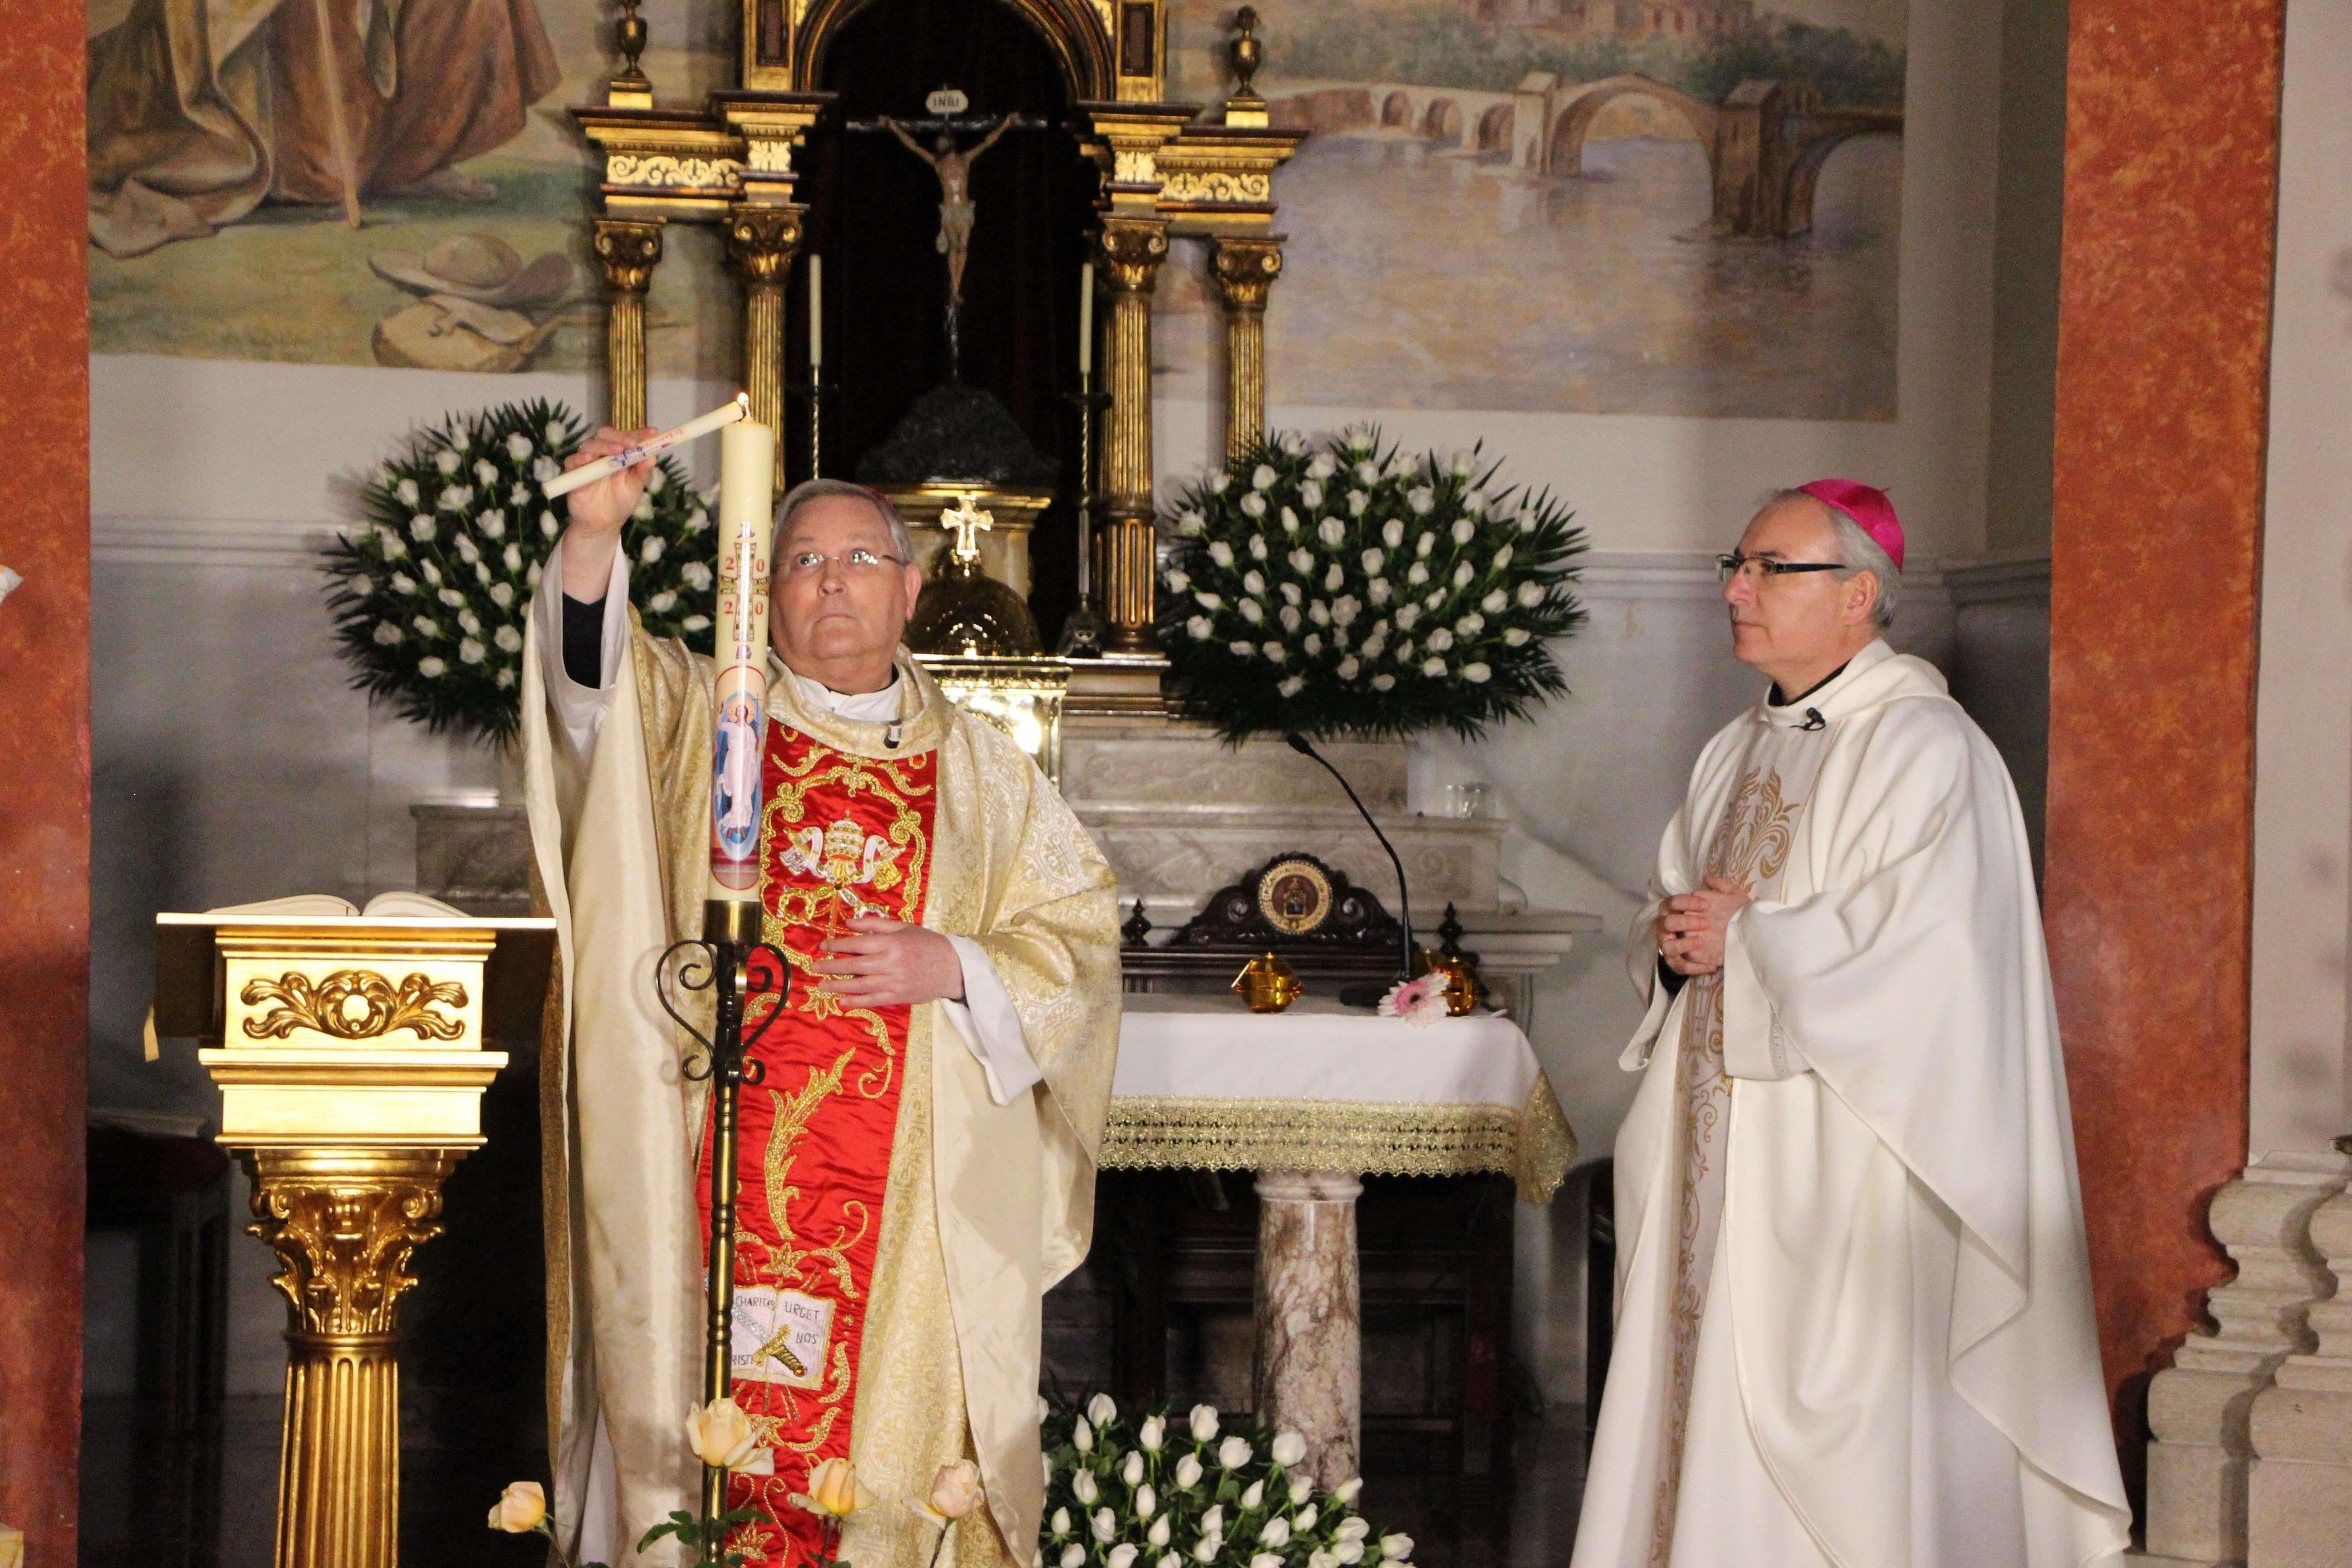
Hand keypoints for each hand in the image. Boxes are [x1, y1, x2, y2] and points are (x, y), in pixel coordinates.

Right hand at [557, 425, 654, 598]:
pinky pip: (572, 461)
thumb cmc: (620, 502)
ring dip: (603, 446)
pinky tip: (589, 459)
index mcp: (619, 453)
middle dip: (620, 437)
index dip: (640, 433)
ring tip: (617, 451)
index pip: (628, 437)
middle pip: (606, 435)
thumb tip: (653, 457)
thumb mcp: (635, 488)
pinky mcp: (573, 472)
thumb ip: (642, 472)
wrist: (603, 524)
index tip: (653, 433)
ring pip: (590, 444)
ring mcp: (587, 461)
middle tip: (632, 444)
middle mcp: (602, 453)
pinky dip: (580, 458)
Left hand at [807, 915, 965, 1006]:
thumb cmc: (928, 943)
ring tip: (821, 985)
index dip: (837, 945)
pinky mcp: (898, 997)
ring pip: (860, 985)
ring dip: (838, 986)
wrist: (953, 967)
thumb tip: (849, 923)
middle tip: (814, 967)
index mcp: (891, 943)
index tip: (823, 945)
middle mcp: (890, 963)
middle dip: (831, 966)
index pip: (857, 944)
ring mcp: (894, 982)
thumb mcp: (904, 928)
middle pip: (854, 966)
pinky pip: (873, 1000)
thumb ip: (875, 925)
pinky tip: (842, 1001)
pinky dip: (856, 1001)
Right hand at [1655, 876, 1751, 975]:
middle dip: (1685, 922)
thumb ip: (1718, 887)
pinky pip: (1679, 966)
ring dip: (1684, 944)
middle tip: (1705, 923)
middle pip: (1667, 923)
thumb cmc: (1715, 917)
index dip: (1687, 902)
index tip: (1706, 905)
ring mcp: (1667, 946)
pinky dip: (1694, 967)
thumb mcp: (1722, 900)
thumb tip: (1708, 878)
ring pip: (1668, 946)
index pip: (1672, 902)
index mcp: (1671, 910)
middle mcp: (1664, 927)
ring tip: (1702, 941)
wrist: (1712, 942)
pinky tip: (1712, 965)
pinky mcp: (1674, 963)